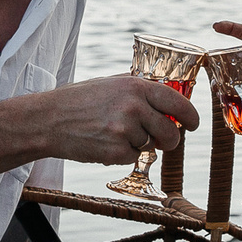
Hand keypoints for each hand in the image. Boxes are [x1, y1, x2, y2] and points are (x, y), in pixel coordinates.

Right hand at [20, 72, 200, 165]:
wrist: (49, 119)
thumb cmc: (79, 100)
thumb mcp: (110, 84)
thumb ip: (138, 90)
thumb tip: (167, 99)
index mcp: (135, 86)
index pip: (177, 103)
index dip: (190, 117)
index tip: (192, 124)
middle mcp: (134, 107)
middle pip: (171, 132)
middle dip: (169, 140)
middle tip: (160, 140)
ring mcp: (125, 130)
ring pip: (151, 147)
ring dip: (139, 145)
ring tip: (115, 134)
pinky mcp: (116, 151)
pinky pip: (133, 158)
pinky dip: (123, 155)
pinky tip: (104, 143)